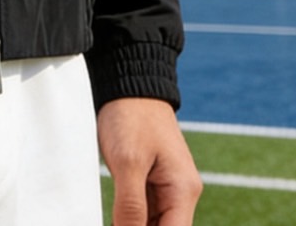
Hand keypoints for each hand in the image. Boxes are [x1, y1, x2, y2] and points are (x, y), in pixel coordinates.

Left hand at [97, 98, 201, 225]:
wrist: (129, 84)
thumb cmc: (131, 116)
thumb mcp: (129, 162)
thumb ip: (131, 206)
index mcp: (182, 191)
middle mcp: (179, 194)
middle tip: (114, 220)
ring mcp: (165, 188)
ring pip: (152, 223)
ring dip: (132, 224)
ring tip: (113, 217)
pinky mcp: (150, 182)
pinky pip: (143, 211)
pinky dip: (128, 218)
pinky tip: (113, 218)